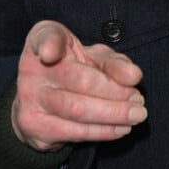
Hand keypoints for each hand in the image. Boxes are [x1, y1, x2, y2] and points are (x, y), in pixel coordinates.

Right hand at [11, 20, 146, 151]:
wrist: (42, 99)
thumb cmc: (73, 66)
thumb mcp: (92, 56)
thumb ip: (113, 62)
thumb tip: (134, 76)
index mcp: (43, 39)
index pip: (46, 37)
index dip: (49, 44)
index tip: (51, 53)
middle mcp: (31, 67)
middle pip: (79, 80)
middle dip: (115, 92)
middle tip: (138, 99)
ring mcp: (30, 98)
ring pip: (77, 110)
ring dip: (113, 115)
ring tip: (136, 115)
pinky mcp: (34, 126)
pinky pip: (74, 131)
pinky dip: (103, 131)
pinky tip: (121, 128)